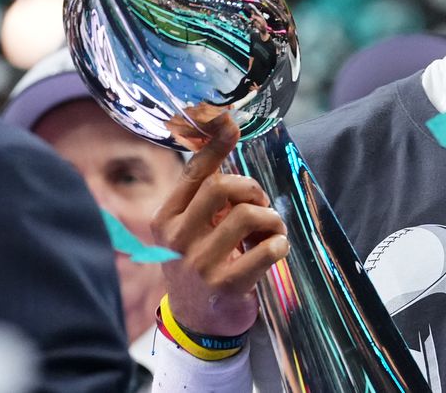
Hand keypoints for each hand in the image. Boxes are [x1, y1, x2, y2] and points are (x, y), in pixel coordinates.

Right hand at [151, 114, 288, 336]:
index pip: (194, 173)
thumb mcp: (190, 228)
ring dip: (271, 218)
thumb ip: (204, 193)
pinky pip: (266, 251)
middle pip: (221, 187)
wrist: (196, 323)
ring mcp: (200, 263)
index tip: (231, 122)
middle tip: (260, 203)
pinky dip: (279, 244)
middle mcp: (178, 238)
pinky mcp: (226, 285)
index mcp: (167, 218)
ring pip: (247, 216)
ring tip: (271, 230)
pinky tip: (276, 249)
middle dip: (251, 188)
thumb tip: (221, 136)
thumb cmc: (200, 262)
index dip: (215, 145)